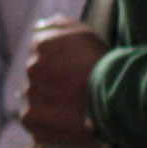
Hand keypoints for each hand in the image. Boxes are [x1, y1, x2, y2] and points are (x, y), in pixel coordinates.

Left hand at [20, 19, 104, 143]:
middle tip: (74, 90)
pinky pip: (30, 119)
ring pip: (33, 96)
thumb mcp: (83, 34)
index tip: (73, 72)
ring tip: (70, 107)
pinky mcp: (31, 116)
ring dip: (47, 101)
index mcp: (42, 44)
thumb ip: (57, 25)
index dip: (57, 64)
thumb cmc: (104, 65)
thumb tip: (36, 26)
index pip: (39, 53)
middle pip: (36, 75)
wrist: (116, 96)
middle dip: (51, 81)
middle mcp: (32, 66)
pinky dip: (43, 122)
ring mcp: (30, 91)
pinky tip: (63, 120)